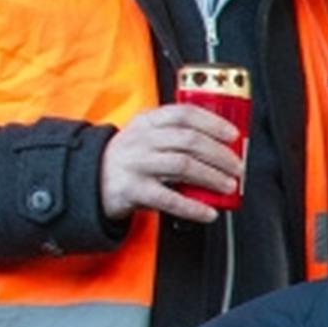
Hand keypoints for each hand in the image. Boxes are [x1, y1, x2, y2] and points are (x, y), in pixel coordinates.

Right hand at [98, 102, 248, 224]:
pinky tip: (209, 212)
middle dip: (219, 154)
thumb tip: (222, 149)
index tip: (233, 135)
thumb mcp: (146, 136)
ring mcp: (136, 164)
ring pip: (183, 166)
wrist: (90, 179)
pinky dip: (193, 207)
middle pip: (189, 141)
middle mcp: (142, 140)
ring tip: (228, 185)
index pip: (184, 114)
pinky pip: (169, 199)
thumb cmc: (129, 158)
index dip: (213, 123)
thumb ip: (175, 136)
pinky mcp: (133, 190)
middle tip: (237, 167)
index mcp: (147, 122)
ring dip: (212, 177)